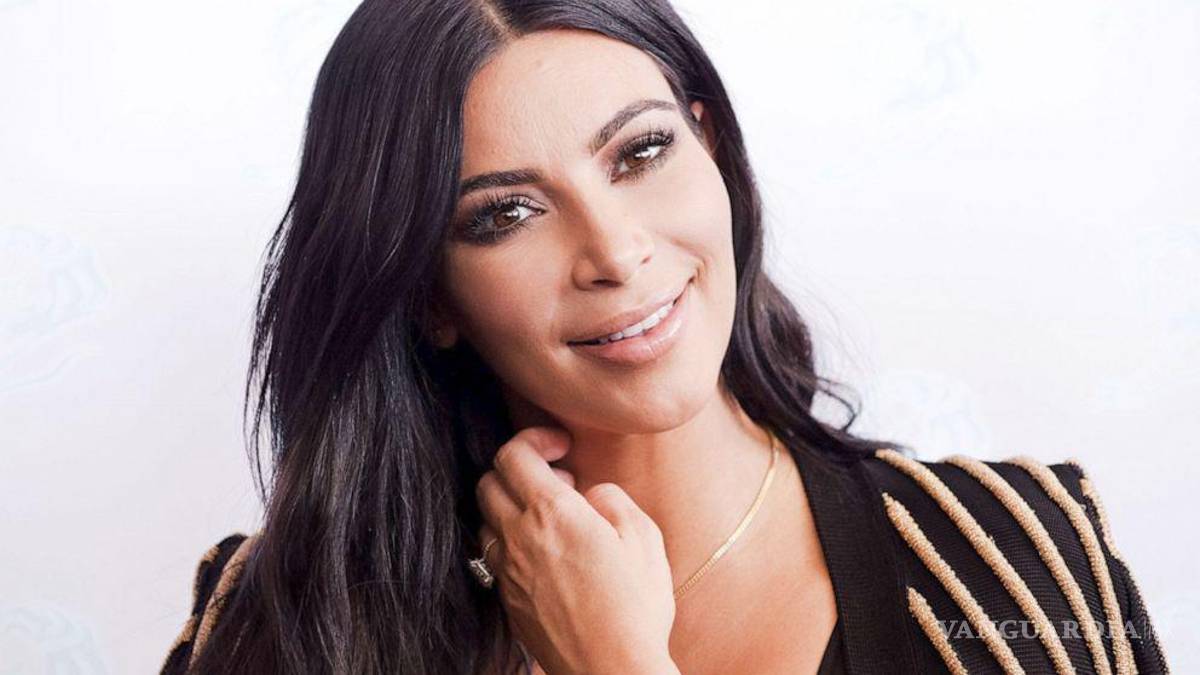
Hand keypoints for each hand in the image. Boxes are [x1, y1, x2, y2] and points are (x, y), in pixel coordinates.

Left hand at [475, 426, 677, 674]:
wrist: (610, 671)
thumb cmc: (635, 607)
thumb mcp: (643, 537)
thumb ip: (612, 499)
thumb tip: (592, 493)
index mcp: (552, 513)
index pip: (513, 453)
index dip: (535, 438)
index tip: (562, 447)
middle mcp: (519, 537)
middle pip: (489, 481)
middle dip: (518, 470)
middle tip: (559, 484)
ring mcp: (507, 571)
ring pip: (485, 518)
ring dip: (511, 506)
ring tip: (551, 520)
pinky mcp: (506, 600)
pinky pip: (493, 555)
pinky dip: (510, 541)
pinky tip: (545, 555)